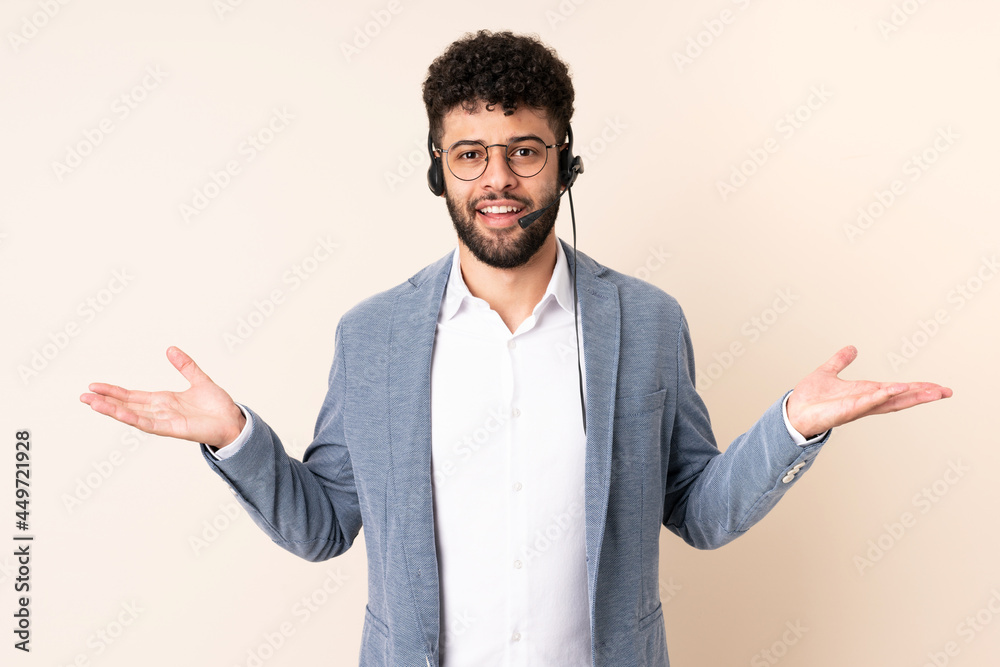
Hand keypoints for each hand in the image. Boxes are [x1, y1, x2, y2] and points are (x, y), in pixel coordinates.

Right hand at [80, 346, 246, 447]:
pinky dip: (133, 418)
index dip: (114, 391)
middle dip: (105, 401)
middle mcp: (160, 411)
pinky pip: (149, 423)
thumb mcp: (199, 380)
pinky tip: (118, 413)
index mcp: (164, 400)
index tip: (95, 386)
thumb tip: (171, 349)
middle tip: (83, 396)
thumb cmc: (217, 406)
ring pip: (132, 415)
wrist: (232, 421)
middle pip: (127, 405)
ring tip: (92, 403)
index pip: (133, 396)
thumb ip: (185, 366)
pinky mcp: (172, 429)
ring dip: (112, 410)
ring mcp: (164, 421)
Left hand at [785, 345, 952, 437]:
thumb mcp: (828, 372)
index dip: (917, 388)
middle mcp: (865, 401)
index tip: (938, 387)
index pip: (897, 390)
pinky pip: (867, 402)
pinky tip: (895, 389)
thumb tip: (851, 348)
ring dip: (910, 396)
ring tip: (931, 392)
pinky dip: (881, 395)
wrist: (793, 411)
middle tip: (946, 391)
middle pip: (900, 398)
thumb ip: (841, 361)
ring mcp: (858, 407)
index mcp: (864, 392)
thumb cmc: (810, 398)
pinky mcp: (846, 410)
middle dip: (923, 394)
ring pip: (889, 401)